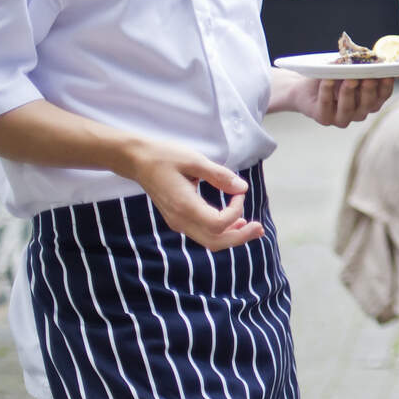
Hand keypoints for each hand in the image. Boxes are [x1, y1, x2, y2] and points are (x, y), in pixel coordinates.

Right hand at [120, 138, 262, 251]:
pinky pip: (203, 233)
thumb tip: (242, 188)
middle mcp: (181, 220)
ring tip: (252, 228)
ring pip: (209, 241)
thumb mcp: (195, 160)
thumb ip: (219, 175)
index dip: (235, 211)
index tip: (238, 192)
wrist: (138, 161)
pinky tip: (235, 222)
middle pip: (215, 241)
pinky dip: (221, 232)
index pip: (218, 224)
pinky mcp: (178, 220)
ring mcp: (178, 222)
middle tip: (260, 229)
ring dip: (232, 237)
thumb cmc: (165, 157)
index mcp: (185, 206)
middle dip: (240, 237)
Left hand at [269, 69, 392, 126]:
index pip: (383, 96)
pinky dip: (327, 91)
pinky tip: (328, 80)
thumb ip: (359, 64)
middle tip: (368, 77)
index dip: (387, 86)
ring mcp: (342, 118)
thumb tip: (367, 54)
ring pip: (348, 108)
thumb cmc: (333, 76)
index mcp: (370, 101)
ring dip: (349, 93)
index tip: (387, 74)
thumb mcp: (347, 68)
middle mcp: (359, 113)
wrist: (306, 87)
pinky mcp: (324, 118)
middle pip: (369, 104)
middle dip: (369, 90)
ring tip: (349, 79)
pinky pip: (326, 105)